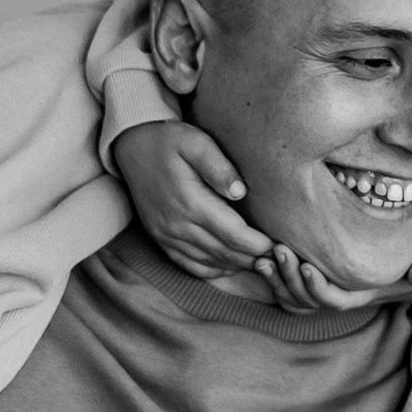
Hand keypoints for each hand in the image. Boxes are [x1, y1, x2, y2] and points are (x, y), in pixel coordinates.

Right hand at [115, 119, 271, 279]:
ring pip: (209, 263)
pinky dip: (213, 270)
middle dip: (254, 258)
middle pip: (225, 252)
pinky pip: (189, 265)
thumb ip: (218, 167)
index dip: (259, 244)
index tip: (279, 244)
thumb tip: (240, 192)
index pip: (234, 234)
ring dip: (237, 265)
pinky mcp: (160, 239)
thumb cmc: (168, 141)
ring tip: (261, 262)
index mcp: (190, 203)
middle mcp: (176, 225)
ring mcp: (166, 235)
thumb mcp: (195, 142)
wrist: (132, 146)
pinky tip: (231, 266)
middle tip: (278, 257)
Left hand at [259, 241, 411, 314]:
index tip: (307, 264)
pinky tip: (260, 258)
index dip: (318, 286)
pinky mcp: (306, 286)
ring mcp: (319, 295)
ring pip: (291, 298)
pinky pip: (284, 292)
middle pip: (306, 299)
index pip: (333, 301)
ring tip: (265, 255)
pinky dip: (271, 279)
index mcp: (358, 297)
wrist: (396, 268)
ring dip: (276, 279)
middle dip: (290, 276)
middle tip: (279, 250)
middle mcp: (336, 300)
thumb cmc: (409, 263)